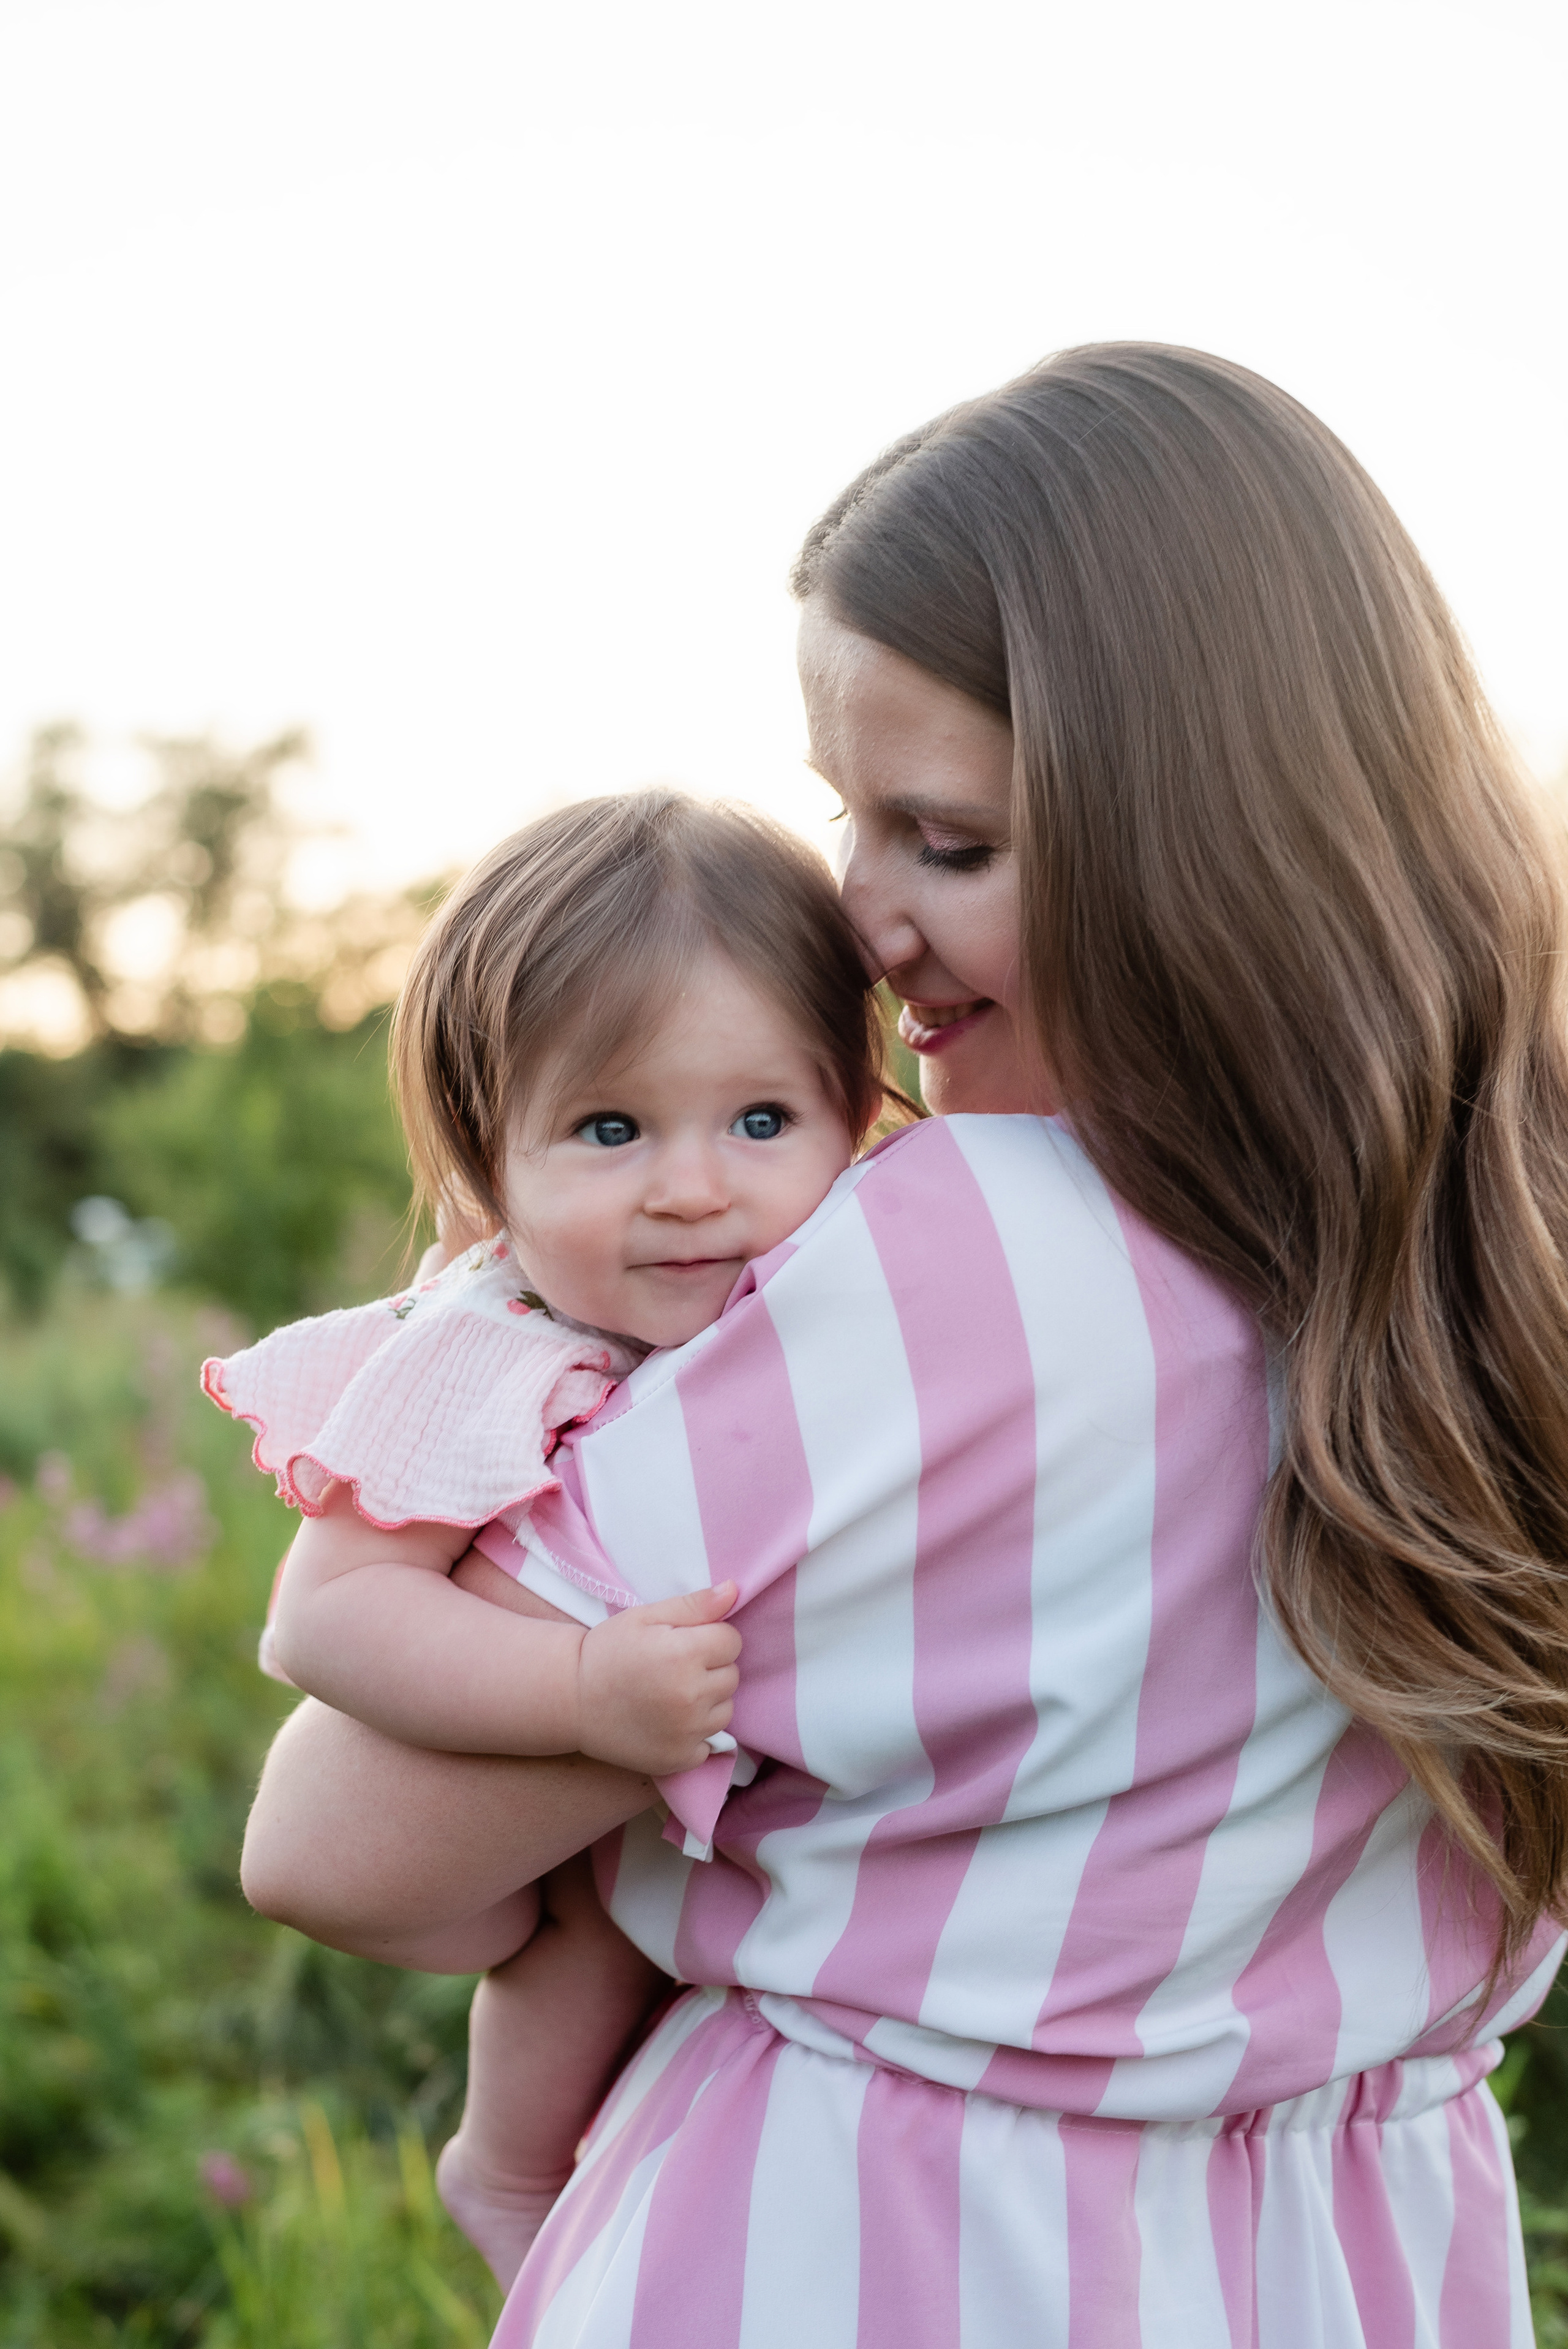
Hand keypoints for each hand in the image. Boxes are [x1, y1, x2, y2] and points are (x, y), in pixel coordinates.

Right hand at [573, 1584, 740, 1775]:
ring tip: (671, 1694)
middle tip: (674, 1668)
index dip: (711, 1638)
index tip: (685, 1642)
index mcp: (683, 1654)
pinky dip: (695, 1733)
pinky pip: (710, 1743)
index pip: (732, 1641)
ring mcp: (686, 1732)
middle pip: (731, 1675)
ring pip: (725, 1709)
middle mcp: (690, 1696)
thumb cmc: (608, 1651)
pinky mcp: (679, 1759)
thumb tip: (734, 1591)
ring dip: (707, 1701)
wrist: (571, 1700)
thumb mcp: (646, 1617)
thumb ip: (694, 1605)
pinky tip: (668, 1722)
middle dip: (710, 1668)